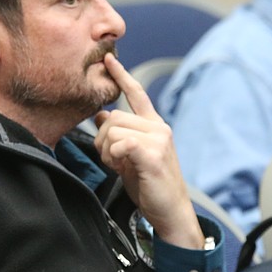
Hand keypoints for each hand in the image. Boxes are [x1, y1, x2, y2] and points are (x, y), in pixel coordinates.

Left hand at [93, 53, 203, 248]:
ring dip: (106, 150)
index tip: (109, 59)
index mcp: (154, 126)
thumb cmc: (151, 185)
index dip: (122, 76)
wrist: (171, 211)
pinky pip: (120, 144)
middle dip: (102, 139)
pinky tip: (123, 167)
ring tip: (118, 166)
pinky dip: (114, 157)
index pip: (136, 94)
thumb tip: (100, 115)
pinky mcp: (153, 153)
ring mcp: (158, 139)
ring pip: (113, 129)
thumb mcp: (130, 157)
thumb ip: (118, 136)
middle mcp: (158, 127)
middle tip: (112, 160)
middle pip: (113, 117)